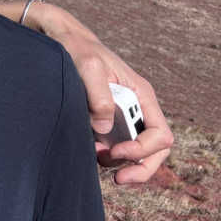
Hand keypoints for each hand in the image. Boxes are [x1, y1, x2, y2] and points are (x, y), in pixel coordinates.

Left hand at [0, 0, 173, 183]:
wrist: (61, 41)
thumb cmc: (76, 48)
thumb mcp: (87, 66)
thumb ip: (99, 95)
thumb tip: (105, 129)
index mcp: (141, 94)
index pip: (160, 135)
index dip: (142, 151)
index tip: (116, 152)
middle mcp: (137, 107)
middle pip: (156, 151)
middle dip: (140, 169)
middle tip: (117, 179)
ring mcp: (124, 116)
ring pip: (136, 154)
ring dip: (119, 164)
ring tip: (94, 155)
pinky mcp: (108, 121)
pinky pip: (118, 148)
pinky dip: (107, 157)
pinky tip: (90, 150)